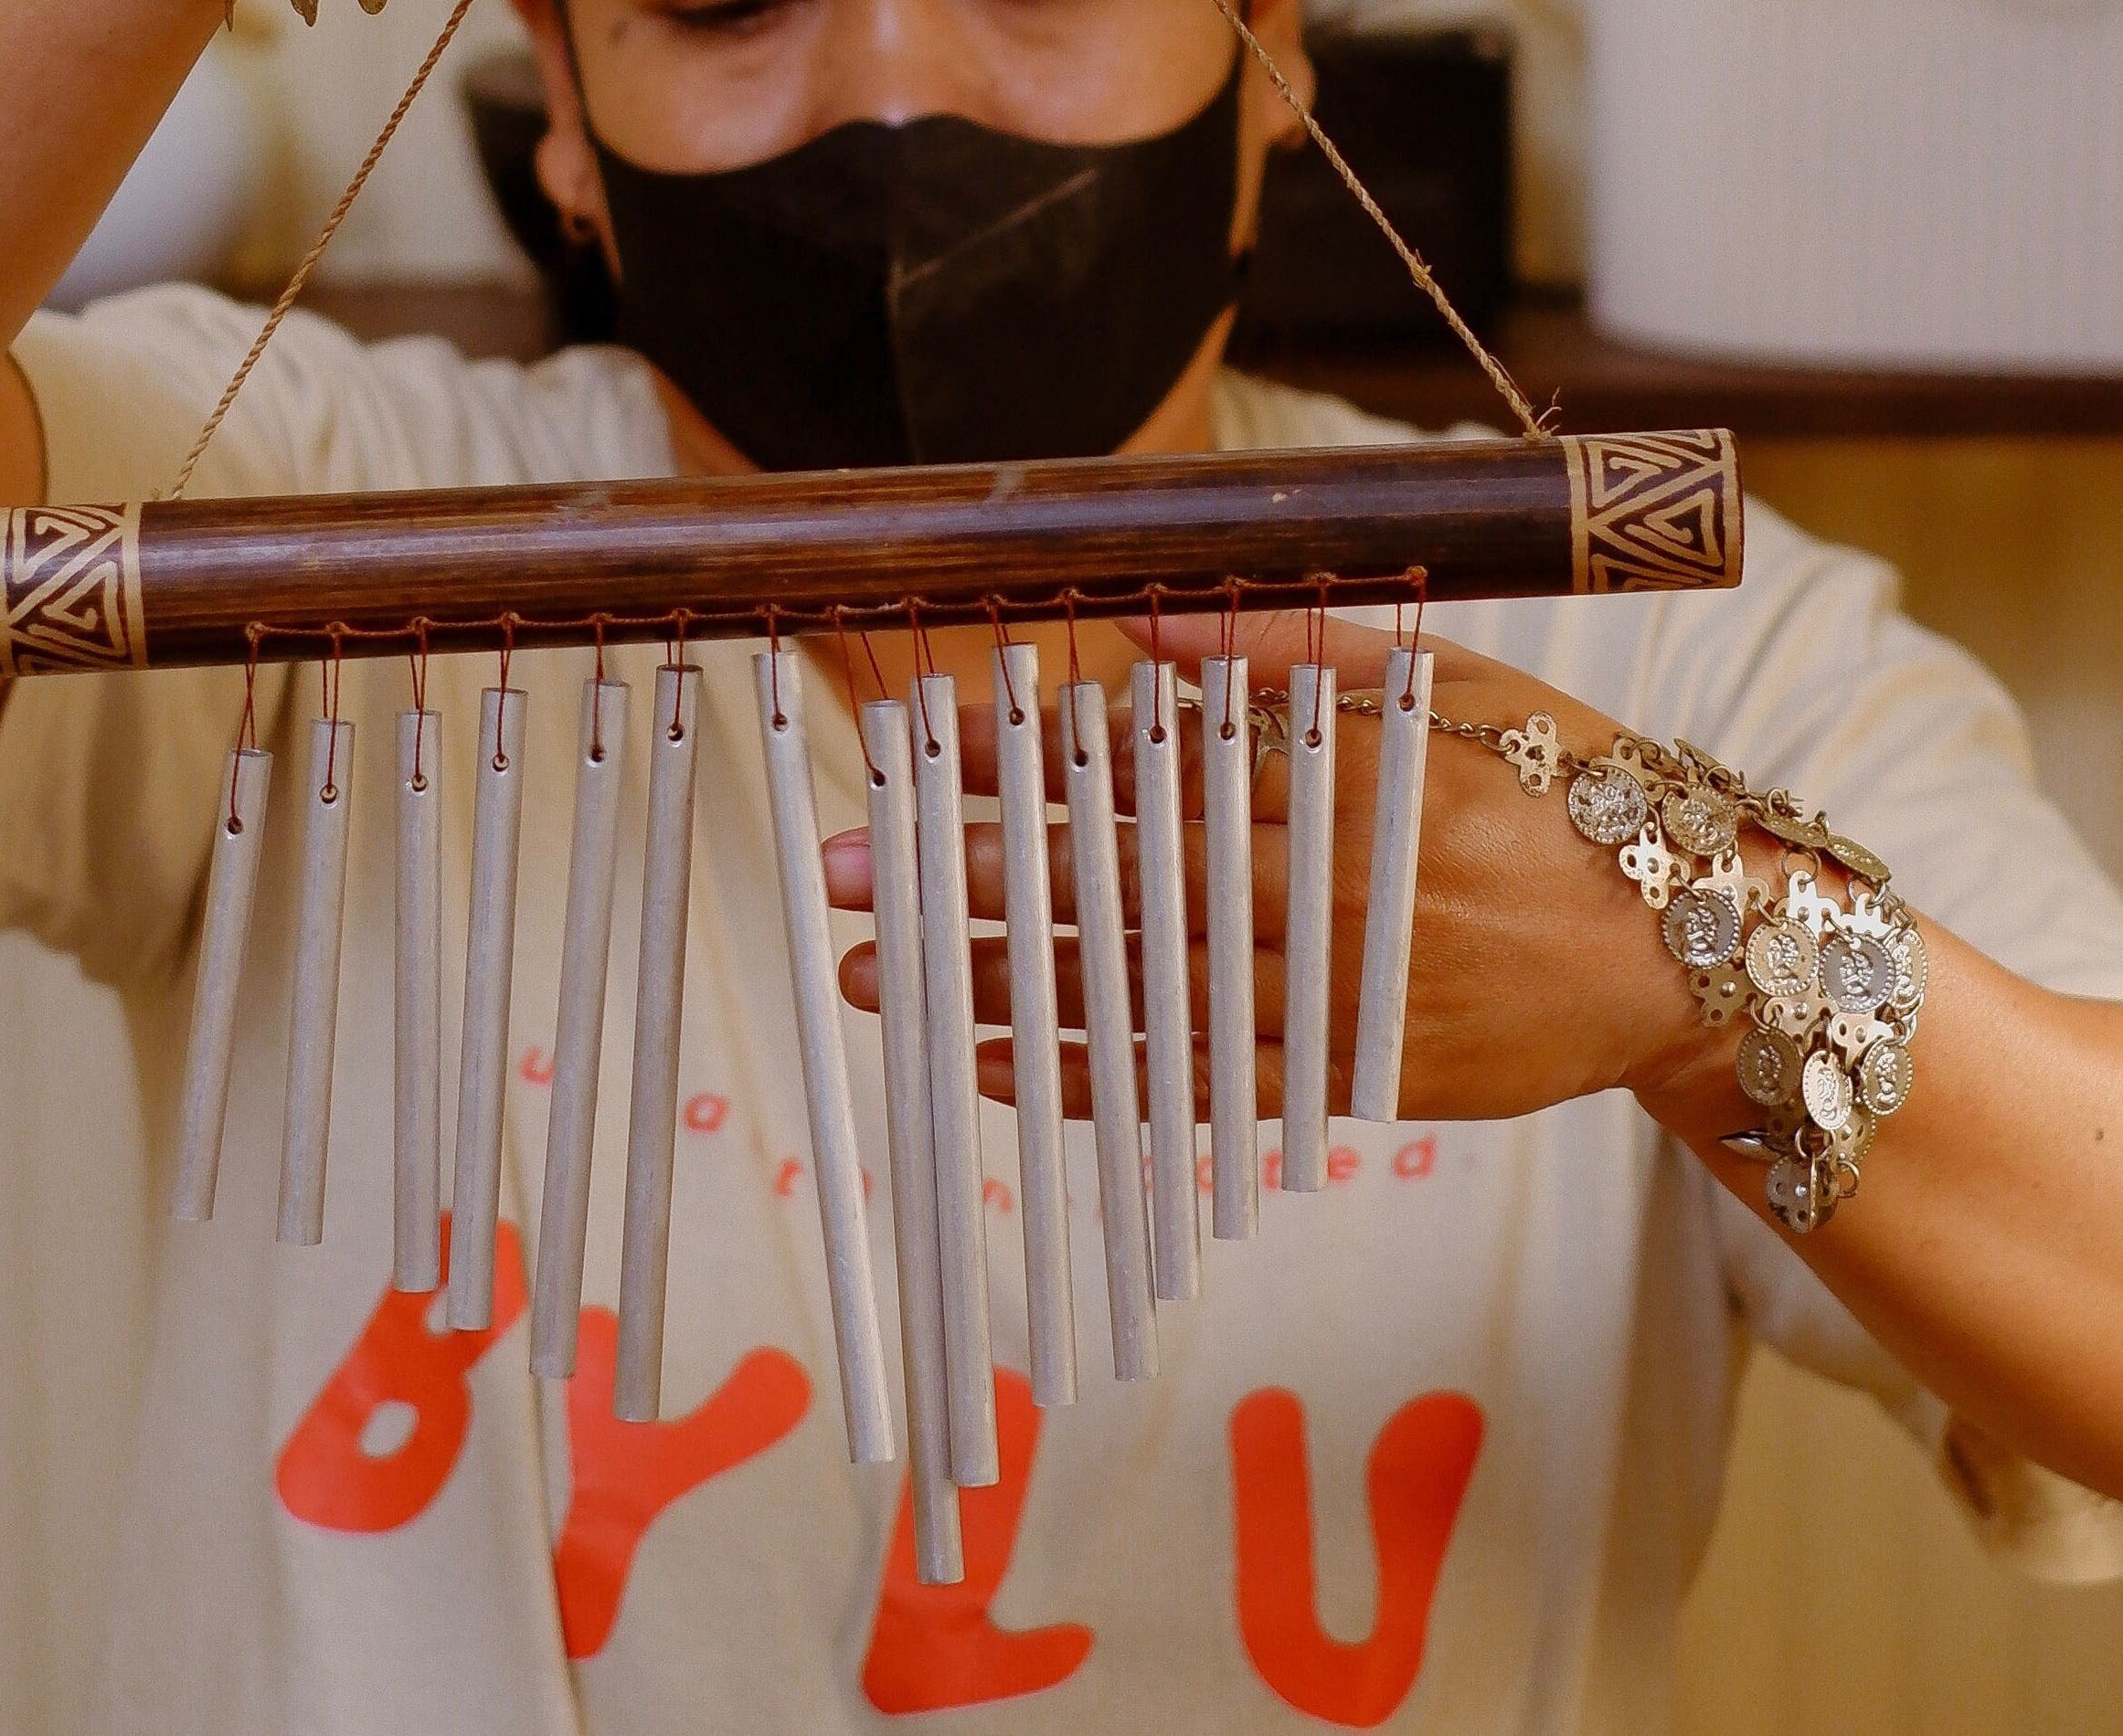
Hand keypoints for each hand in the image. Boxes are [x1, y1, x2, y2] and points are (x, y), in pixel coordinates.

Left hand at [820, 611, 1714, 1124]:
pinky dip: (1089, 1077)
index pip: (1146, 766)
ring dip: (992, 983)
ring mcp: (1336, 995)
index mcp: (1346, 772)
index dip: (1018, 762)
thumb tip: (1159, 631)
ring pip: (1134, 991)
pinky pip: (1193, 1082)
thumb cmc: (1568, 793)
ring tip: (872, 976)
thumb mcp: (1459, 684)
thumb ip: (1306, 655)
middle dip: (960, 876)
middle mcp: (1329, 886)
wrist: (1694, 950)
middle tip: (831, 878)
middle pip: (1111, 882)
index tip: (909, 753)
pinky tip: (990, 1063)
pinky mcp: (1349, 1078)